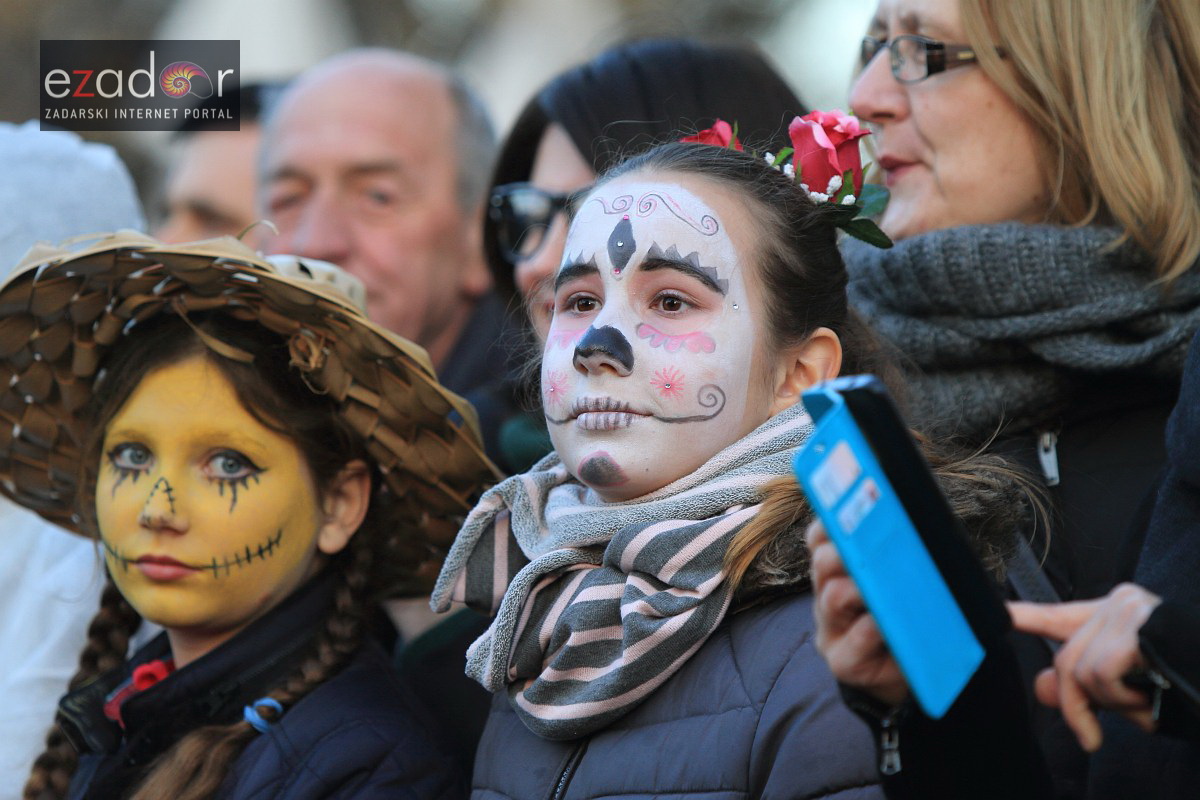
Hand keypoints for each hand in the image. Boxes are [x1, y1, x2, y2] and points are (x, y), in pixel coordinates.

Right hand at [807, 519, 907, 705]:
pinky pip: (851, 643)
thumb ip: (900, 558)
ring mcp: (831, 630)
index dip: (830, 522)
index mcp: (838, 569)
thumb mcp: (899, 583)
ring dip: (855, 588)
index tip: (850, 508)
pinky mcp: (842, 662)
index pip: (821, 537)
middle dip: (843, 552)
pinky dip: (869, 631)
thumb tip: (922, 521)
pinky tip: (885, 624)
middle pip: (822, 563)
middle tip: (868, 547)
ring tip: (878, 586)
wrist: (905, 673)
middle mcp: (827, 594)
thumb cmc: (906, 618)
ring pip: (831, 598)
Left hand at [1008, 583, 1161, 751]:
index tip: (999, 614)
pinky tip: (1151, 695)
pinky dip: (1122, 700)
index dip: (1027, 618)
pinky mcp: (1134, 626)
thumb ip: (1085, 685)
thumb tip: (1041, 688)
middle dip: (1073, 707)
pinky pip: (1101, 675)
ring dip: (1110, 706)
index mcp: (1119, 615)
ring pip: (1081, 671)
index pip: (1061, 615)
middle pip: (1065, 660)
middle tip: (1089, 737)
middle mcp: (1120, 603)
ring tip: (1147, 702)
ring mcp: (1128, 610)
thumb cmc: (1190, 683)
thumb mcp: (1131, 691)